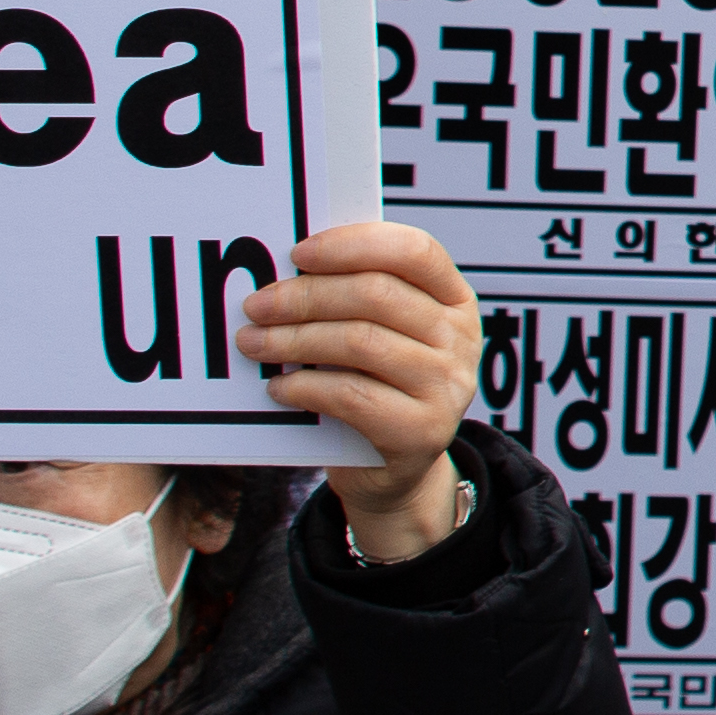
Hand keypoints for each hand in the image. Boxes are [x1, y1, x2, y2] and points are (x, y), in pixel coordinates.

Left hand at [243, 224, 478, 560]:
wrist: (394, 470)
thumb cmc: (377, 386)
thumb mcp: (382, 335)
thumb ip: (354, 300)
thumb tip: (286, 272)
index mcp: (453, 299)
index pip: (414, 251)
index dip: (354, 244)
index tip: (298, 253)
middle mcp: (460, 338)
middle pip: (376, 295)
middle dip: (305, 296)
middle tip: (256, 306)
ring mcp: (447, 386)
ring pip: (360, 342)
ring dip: (294, 340)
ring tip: (254, 344)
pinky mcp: (423, 431)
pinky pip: (352, 395)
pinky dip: (304, 387)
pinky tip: (278, 387)